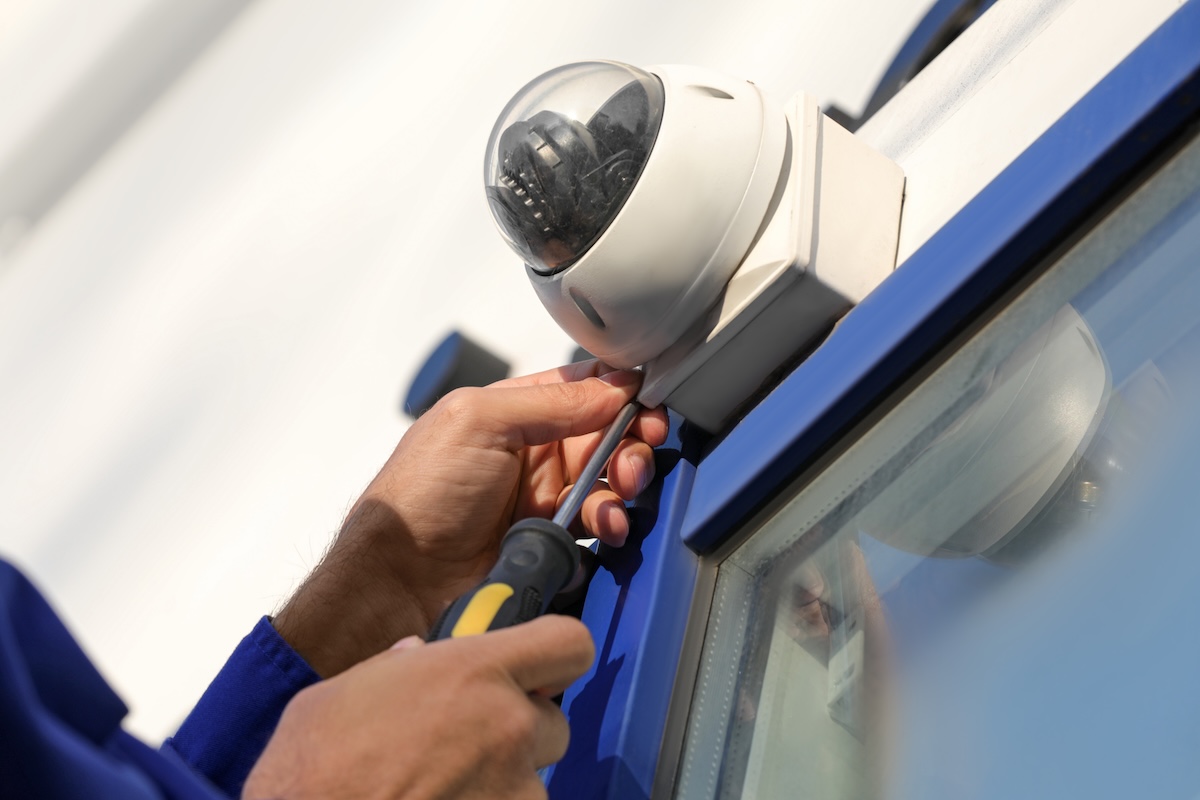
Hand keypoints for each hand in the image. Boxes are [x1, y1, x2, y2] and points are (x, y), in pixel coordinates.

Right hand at [243, 615, 593, 799]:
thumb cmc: (311, 769)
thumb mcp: (341, 693)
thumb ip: (394, 669)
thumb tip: (416, 658)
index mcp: (474, 672)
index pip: (569, 644)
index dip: (556, 657)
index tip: (535, 673)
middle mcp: (509, 727)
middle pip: (554, 722)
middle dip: (519, 734)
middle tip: (467, 747)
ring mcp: (515, 790)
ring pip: (532, 782)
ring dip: (500, 785)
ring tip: (442, 789)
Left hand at [274, 361, 668, 675]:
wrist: (401, 580)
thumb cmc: (421, 495)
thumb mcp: (479, 422)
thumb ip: (552, 402)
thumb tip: (615, 386)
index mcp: (514, 412)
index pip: (583, 388)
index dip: (621, 392)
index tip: (646, 403)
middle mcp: (533, 452)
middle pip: (608, 435)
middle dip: (632, 442)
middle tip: (635, 455)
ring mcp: (544, 499)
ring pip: (610, 481)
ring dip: (624, 485)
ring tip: (616, 496)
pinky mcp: (552, 542)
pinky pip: (600, 527)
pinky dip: (612, 524)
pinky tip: (606, 528)